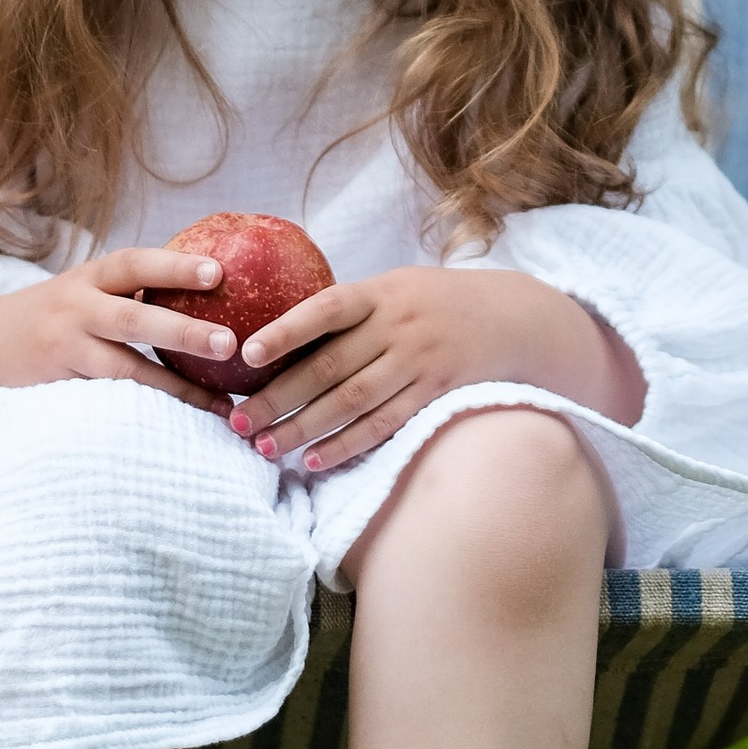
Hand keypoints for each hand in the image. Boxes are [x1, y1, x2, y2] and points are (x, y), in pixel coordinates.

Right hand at [0, 246, 238, 477]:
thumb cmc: (56, 316)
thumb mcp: (85, 291)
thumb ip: (133, 290)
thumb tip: (217, 284)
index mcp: (89, 278)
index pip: (135, 265)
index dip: (175, 266)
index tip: (219, 272)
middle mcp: (75, 309)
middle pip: (132, 319)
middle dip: (183, 332)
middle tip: (231, 343)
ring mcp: (64, 351)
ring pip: (124, 371)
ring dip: (176, 389)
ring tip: (221, 405)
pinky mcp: (58, 389)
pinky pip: (108, 403)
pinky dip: (148, 414)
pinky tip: (185, 427)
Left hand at [226, 266, 641, 474]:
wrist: (510, 317)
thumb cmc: (433, 302)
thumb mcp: (394, 287)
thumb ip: (347, 310)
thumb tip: (278, 337)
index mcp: (380, 293)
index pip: (326, 309)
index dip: (285, 332)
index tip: (247, 355)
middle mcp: (398, 327)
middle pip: (330, 367)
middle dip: (278, 397)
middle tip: (237, 420)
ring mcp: (418, 362)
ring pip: (352, 402)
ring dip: (305, 429)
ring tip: (266, 447)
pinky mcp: (434, 393)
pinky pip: (384, 425)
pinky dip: (348, 445)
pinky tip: (316, 461)